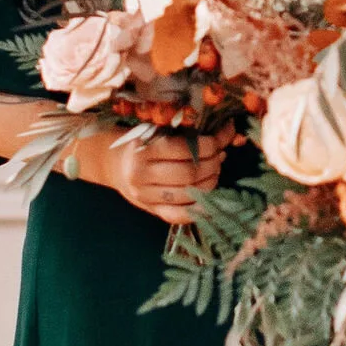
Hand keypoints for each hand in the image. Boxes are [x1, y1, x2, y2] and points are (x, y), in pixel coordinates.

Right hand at [82, 126, 227, 225]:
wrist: (115, 164)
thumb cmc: (142, 143)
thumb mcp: (157, 131)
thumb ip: (188, 131)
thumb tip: (229, 132)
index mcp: (142, 148)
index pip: (184, 148)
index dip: (209, 145)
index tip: (220, 139)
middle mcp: (141, 174)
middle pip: (189, 173)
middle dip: (212, 164)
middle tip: (219, 157)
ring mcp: (145, 195)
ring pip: (188, 194)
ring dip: (210, 182)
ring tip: (215, 172)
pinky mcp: (152, 210)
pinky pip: (179, 215)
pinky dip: (199, 209)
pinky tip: (211, 199)